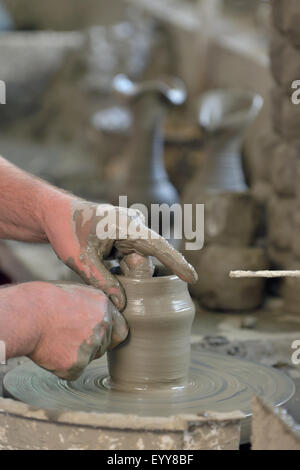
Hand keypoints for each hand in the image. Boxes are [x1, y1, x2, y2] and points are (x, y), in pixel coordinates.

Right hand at [28, 282, 127, 379]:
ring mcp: (91, 347)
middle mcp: (103, 327)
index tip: (100, 337)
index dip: (109, 335)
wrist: (27, 316)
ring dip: (77, 355)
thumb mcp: (76, 293)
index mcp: (104, 306)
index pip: (121, 329)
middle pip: (103, 346)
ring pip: (89, 358)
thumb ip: (93, 306)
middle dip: (90, 345)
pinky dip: (63, 366)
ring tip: (56, 340)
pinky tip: (51, 351)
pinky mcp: (76, 365)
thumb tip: (100, 314)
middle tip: (68, 337)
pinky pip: (73, 371)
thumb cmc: (44, 301)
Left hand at [43, 198, 197, 310]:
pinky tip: (102, 260)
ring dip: (124, 270)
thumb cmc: (67, 231)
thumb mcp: (81, 260)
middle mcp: (134, 226)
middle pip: (147, 258)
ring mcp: (130, 231)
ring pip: (137, 260)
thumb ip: (102, 281)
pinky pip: (130, 257)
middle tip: (106, 266)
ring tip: (99, 260)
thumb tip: (123, 304)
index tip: (193, 278)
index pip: (159, 246)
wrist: (55, 213)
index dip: (177, 263)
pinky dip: (120, 266)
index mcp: (128, 226)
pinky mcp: (124, 237)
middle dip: (135, 273)